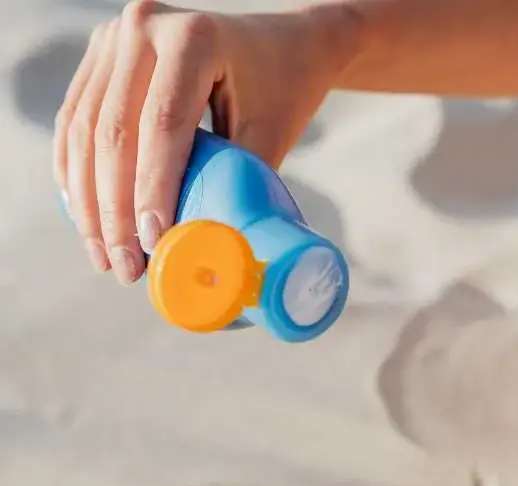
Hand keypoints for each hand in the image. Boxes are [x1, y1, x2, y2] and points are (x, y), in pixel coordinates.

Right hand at [54, 0, 343, 284]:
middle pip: (113, 130)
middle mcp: (143, 25)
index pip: (162, 126)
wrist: (279, 42)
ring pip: (83, 128)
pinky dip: (75, 172)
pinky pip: (75, 118)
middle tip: (125, 267)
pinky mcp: (100, 54)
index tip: (151, 242)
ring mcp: (114, 36)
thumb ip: (241, 184)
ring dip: (88, 201)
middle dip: (114, 210)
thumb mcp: (271, 134)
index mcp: (193, 39)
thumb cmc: (283, 90)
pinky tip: (85, 217)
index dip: (152, 189)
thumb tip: (212, 252)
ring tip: (105, 256)